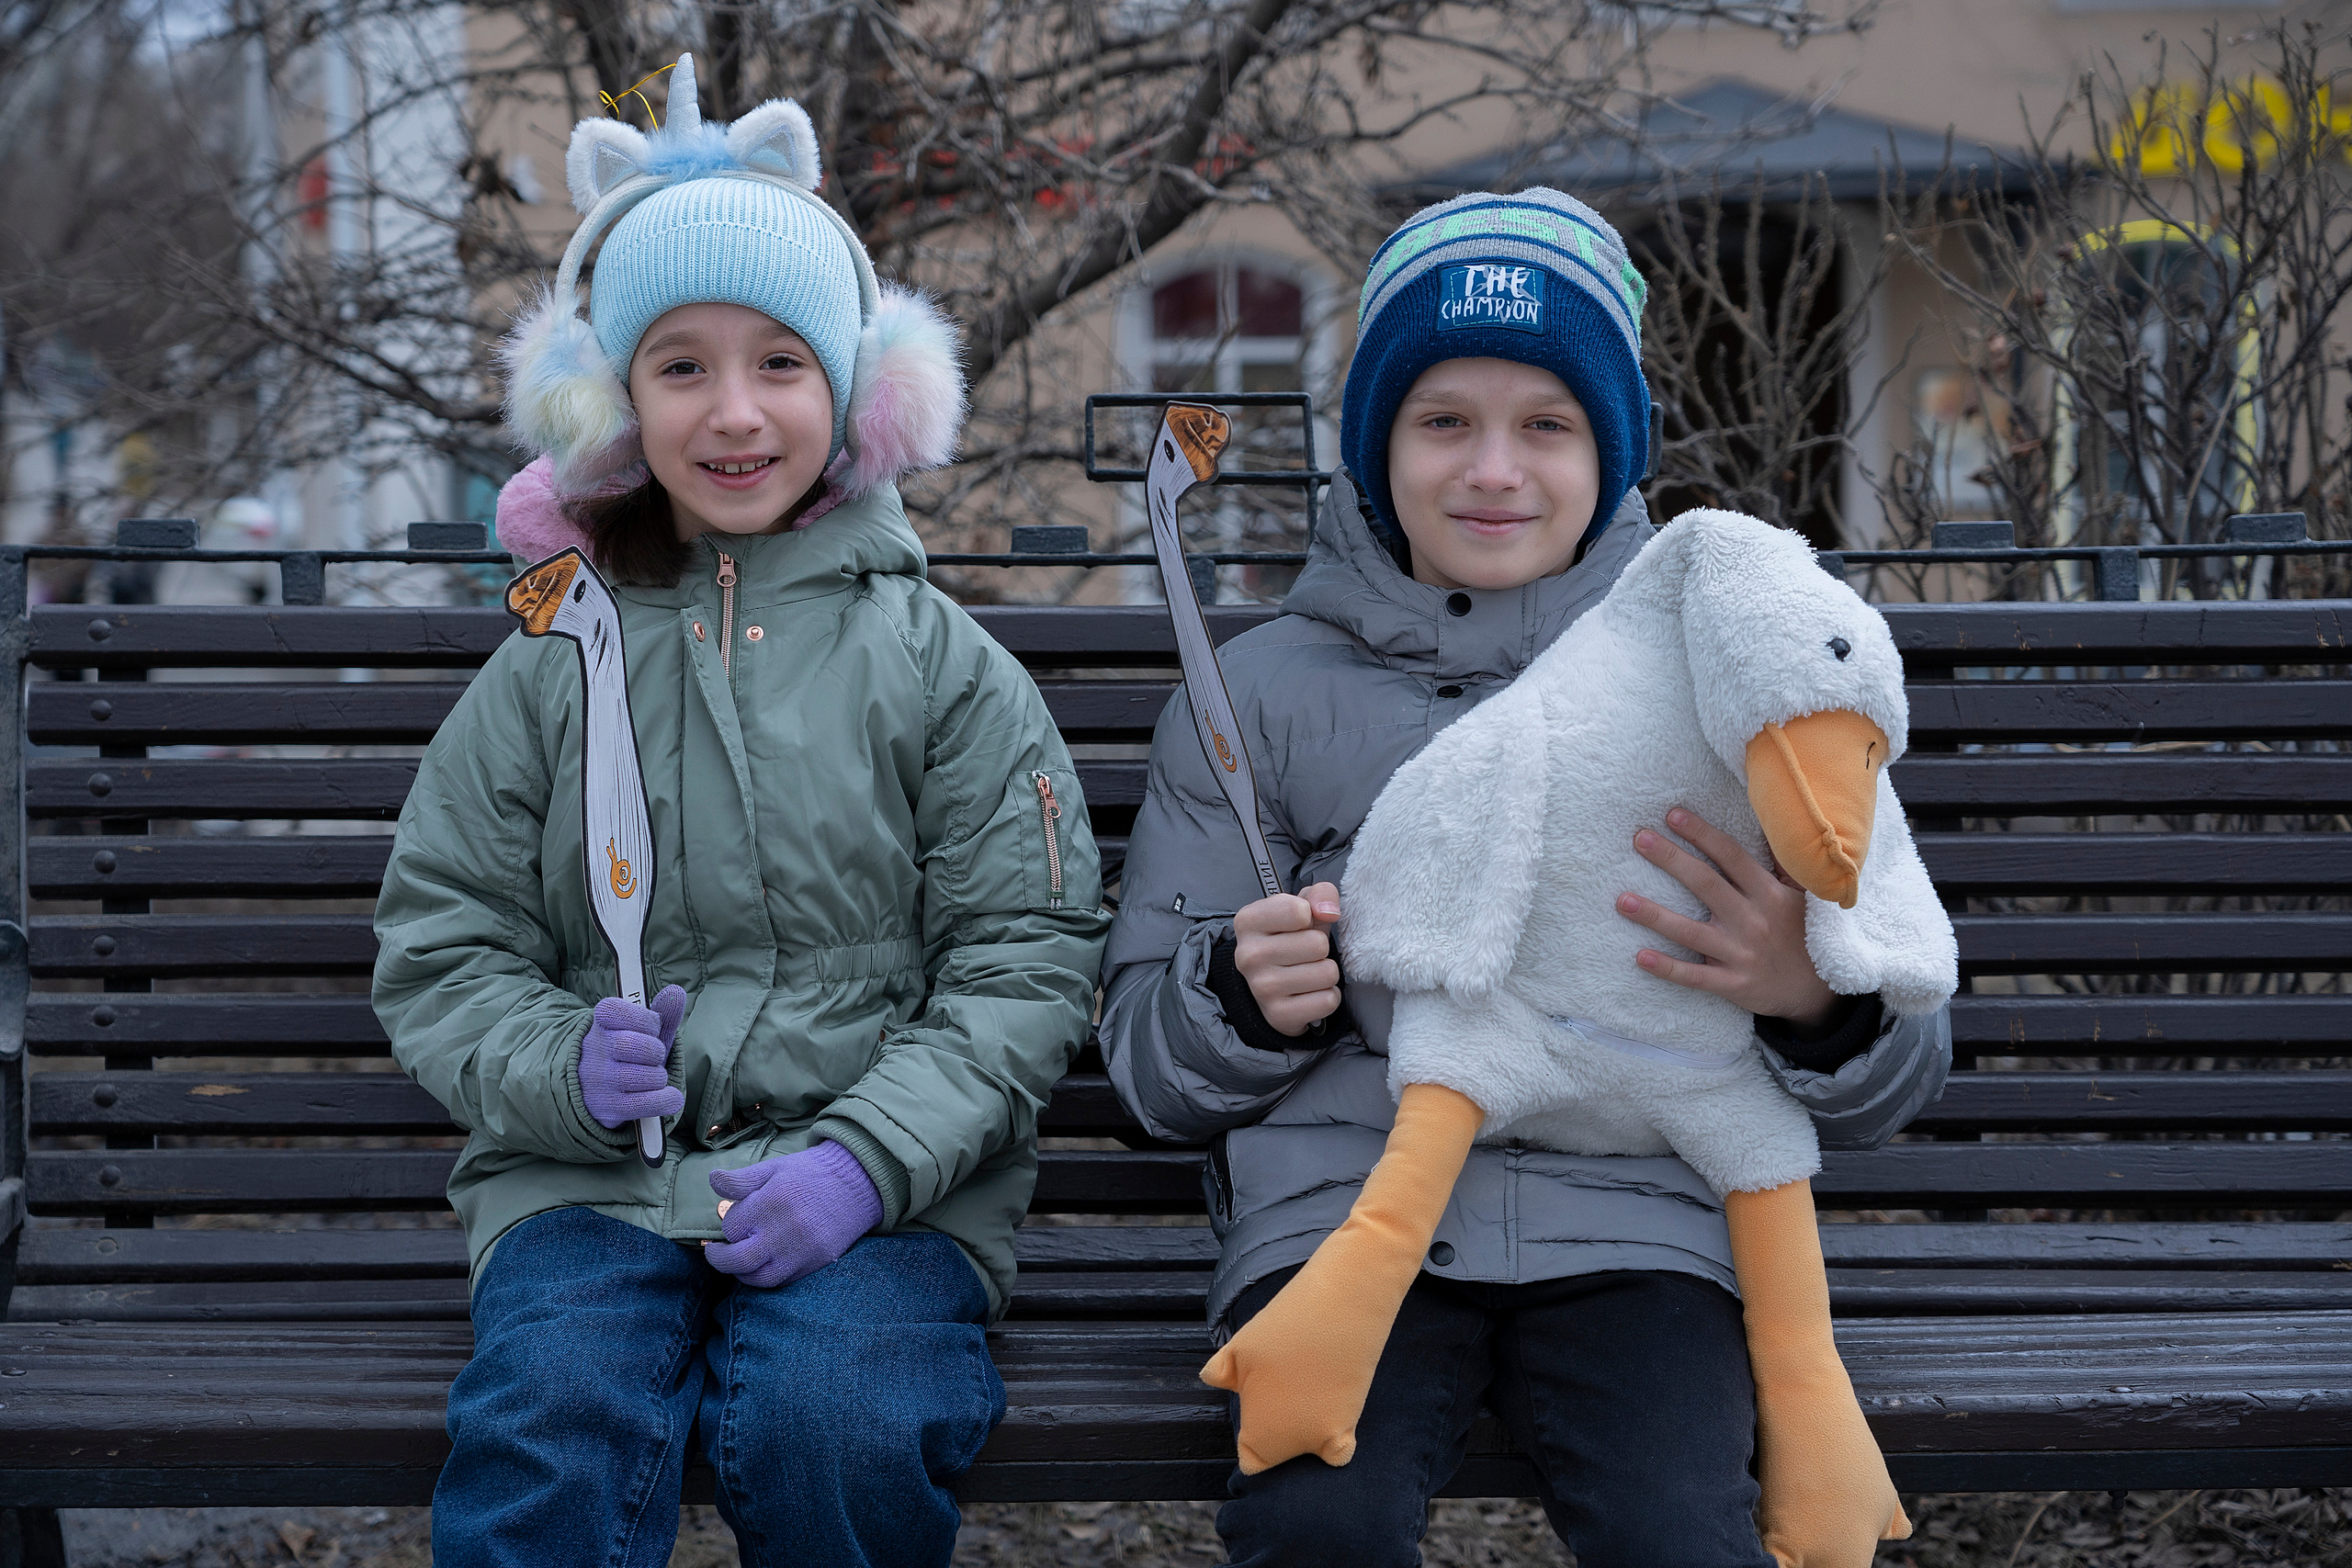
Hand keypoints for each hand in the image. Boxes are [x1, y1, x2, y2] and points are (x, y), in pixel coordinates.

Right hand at [577, 986, 687, 1129]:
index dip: (645, 1021)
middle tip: (655, 1056)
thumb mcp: (642, 1029)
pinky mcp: (608, 1107)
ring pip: (640, 1077)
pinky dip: (664, 1100)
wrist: (596, 1087)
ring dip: (658, 1077)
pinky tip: (669, 1097)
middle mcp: (595, 1050)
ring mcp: (599, 1080)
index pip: (619, 1012)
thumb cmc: (627, 1051)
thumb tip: (676, 992)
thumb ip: (662, 1012)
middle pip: (631, 1045)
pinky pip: (643, 1104)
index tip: (650, 1029)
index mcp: (602, 1022)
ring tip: (654, 1077)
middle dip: (654, 1051)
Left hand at [703, 1141, 883, 1288]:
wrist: (860, 1181)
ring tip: (739, 1262)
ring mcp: (801, 1251)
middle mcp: (784, 1231)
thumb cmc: (812, 1172)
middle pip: (738, 1260)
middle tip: (717, 1252)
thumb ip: (741, 1179)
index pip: (732, 1227)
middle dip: (720, 1259)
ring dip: (742, 1273)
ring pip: (759, 1278)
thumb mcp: (774, 1168)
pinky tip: (765, 1264)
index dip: (730, 1224)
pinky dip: (769, 1276)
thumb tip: (712, 1180)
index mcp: (771, 1202)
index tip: (737, 1219)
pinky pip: (784, 1281)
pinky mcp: (816, 1263)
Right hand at [1233, 882, 1342, 1037]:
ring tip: (1307, 972)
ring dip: (1325, 972)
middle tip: (1304, 953)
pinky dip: (1327, 996)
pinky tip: (1309, 993)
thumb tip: (1329, 911)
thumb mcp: (1300, 907)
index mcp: (1248, 921)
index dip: (1311, 916)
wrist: (1270, 987)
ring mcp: (1261, 988)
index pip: (1299, 910)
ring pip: (1327, 973)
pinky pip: (1328, 1000)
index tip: (1300, 924)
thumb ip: (1319, 894)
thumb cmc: (1289, 939)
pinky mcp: (1279, 1015)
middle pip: (1317, 943)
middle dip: (1320, 947)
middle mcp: (1248, 955)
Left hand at [1616, 808, 1837, 1029]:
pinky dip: (1667, 968)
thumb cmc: (1799, 933)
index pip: (1731, 856)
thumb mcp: (1801, 896)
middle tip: (1639, 838)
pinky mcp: (1732, 984)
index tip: (1673, 815)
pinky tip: (1640, 956)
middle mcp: (1753, 920)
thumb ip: (1781, 865)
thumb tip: (1770, 823)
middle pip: (1705, 884)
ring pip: (1691, 932)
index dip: (1702, 834)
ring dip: (1654, 915)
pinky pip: (1695, 975)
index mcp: (1769, 893)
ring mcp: (1741, 953)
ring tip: (1622, 900)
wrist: (1817, 990)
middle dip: (1671, 859)